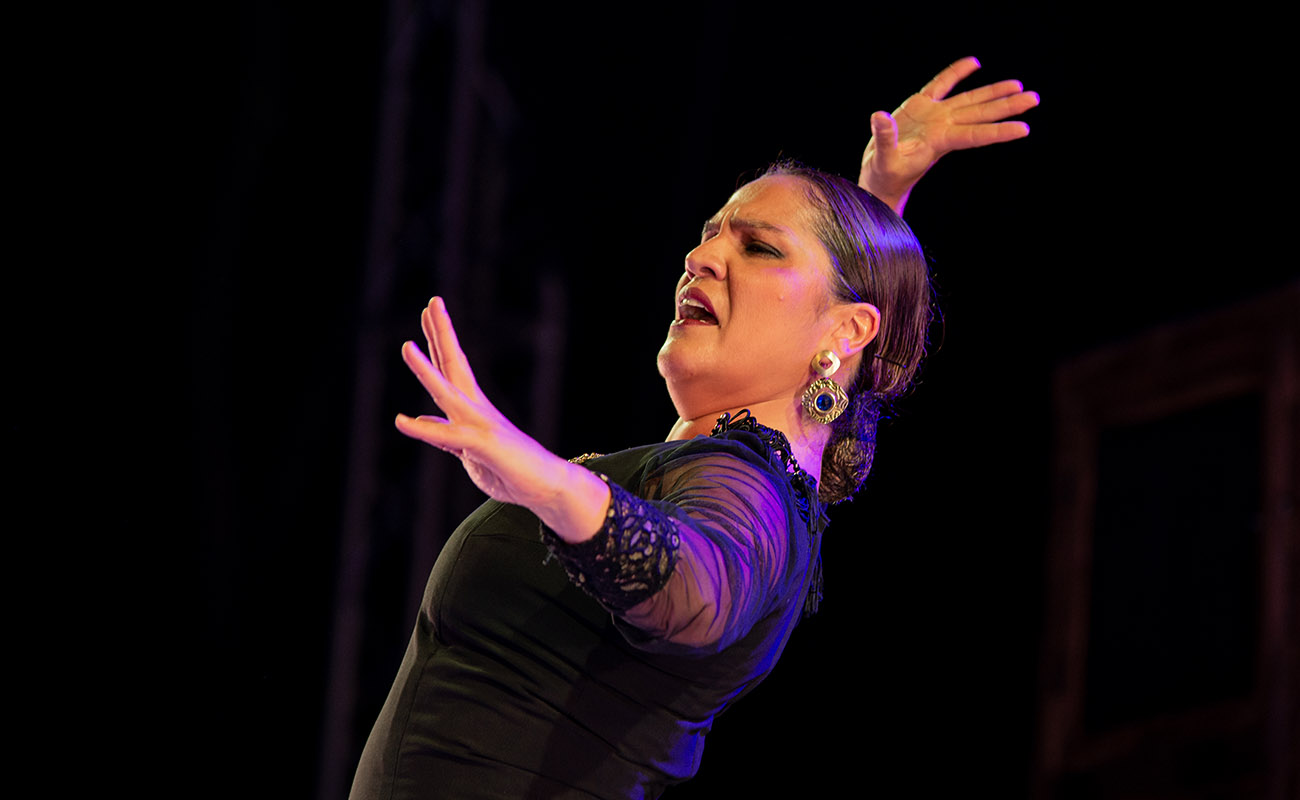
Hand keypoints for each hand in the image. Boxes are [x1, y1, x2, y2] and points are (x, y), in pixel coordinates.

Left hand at [395, 297, 608, 539]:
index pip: (452, 368)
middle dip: (441, 333)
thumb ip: (445, 434)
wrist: (548, 486)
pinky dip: (424, 430)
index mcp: (474, 409)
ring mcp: (481, 425)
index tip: (429, 315)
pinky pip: (449, 436)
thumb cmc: (512, 470)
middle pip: (454, 365)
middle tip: (433, 301)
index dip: (438, 341)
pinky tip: (401, 422)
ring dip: (425, 371)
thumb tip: (421, 419)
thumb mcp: (469, 451)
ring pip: (448, 393)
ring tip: (406, 347)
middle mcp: (477, 410)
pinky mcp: (484, 446)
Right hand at [858, 57, 1038, 215]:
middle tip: (1034, 99)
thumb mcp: (883, 161)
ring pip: (969, 101)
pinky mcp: (920, 108)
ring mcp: (934, 116)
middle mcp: (943, 127)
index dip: (998, 131)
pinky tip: (974, 63)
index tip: (1023, 129)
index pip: (975, 135)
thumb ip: (884, 139)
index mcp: (938, 142)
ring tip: (1018, 85)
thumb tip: (879, 116)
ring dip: (993, 93)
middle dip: (1007, 107)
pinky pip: (942, 85)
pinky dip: (956, 73)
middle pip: (981, 114)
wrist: (879, 177)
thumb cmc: (884, 175)